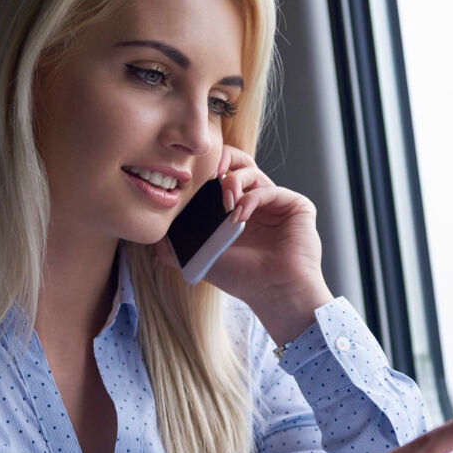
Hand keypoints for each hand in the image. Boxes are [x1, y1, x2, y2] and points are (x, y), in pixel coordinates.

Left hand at [154, 145, 331, 344]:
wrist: (274, 292)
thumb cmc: (244, 279)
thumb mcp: (205, 259)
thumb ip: (179, 248)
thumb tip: (156, 241)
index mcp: (239, 211)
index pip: (223, 177)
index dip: (208, 173)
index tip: (192, 179)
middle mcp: (259, 203)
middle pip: (241, 163)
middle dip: (223, 160)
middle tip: (209, 172)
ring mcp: (279, 204)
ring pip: (254, 172)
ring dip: (234, 182)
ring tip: (225, 202)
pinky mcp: (297, 206)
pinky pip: (270, 190)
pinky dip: (252, 198)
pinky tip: (240, 215)